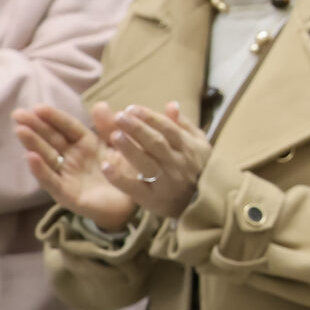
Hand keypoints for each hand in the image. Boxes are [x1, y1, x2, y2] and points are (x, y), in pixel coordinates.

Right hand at [13, 104, 136, 232]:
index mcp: (86, 144)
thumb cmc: (124, 173)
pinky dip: (41, 169)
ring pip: (47, 157)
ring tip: (21, 131)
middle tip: (18, 114)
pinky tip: (31, 157)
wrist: (131, 205)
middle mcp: (72, 158)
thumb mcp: (120, 147)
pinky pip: (52, 181)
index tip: (38, 107)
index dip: (54, 117)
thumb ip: (109, 128)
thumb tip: (100, 104)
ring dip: (33, 144)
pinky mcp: (66, 194)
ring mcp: (66, 175)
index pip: (67, 127)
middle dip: (35, 126)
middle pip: (52, 139)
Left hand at [98, 102, 209, 220]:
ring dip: (129, 149)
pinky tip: (106, 166)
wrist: (204, 205)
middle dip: (137, 128)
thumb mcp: (199, 145)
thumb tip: (171, 104)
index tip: (132, 108)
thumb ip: (184, 125)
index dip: (150, 118)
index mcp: (188, 148)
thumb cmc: (199, 170)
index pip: (168, 129)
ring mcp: (165, 182)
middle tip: (120, 116)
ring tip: (114, 135)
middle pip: (156, 143)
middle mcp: (177, 164)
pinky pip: (134, 187)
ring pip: (146, 163)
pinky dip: (119, 177)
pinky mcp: (152, 198)